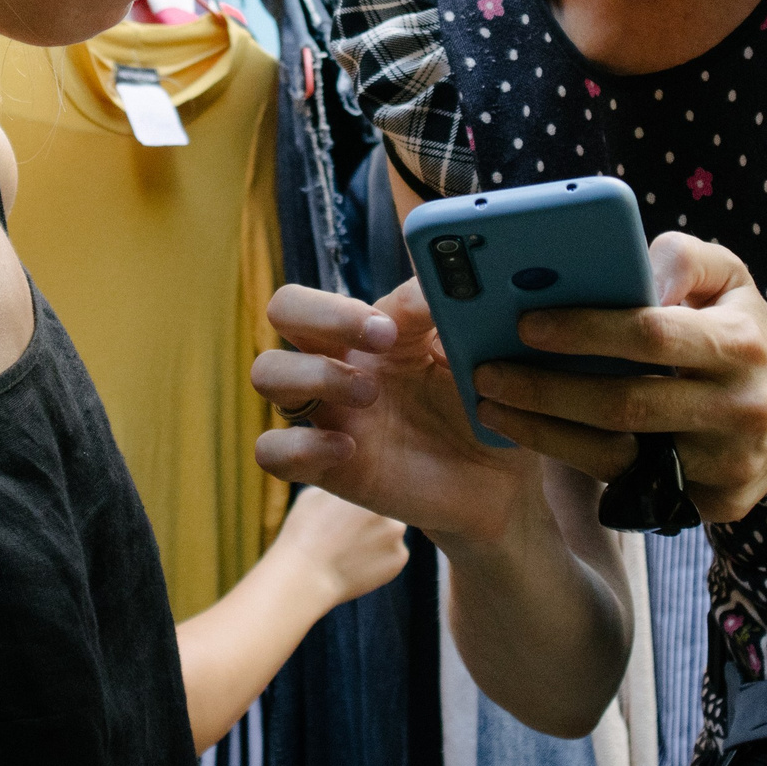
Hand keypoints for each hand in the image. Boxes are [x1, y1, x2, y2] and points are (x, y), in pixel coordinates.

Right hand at [252, 279, 538, 543]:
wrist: (498, 478)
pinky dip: (300, 447)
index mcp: (367, 328)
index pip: (324, 291)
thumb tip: (431, 287)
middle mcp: (337, 361)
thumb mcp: (471, 352)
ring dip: (313, 375)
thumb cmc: (480, 402)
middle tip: (378, 341)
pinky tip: (348, 449)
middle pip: (283, 310)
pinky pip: (273, 452)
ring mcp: (327, 413)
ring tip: (369, 395)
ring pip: (268, 373)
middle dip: (320, 316)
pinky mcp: (328, 466)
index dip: (343, 305)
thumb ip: (448, 313)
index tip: (393, 329)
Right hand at [267, 486, 409, 611]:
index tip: (349, 505)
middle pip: (386, 505)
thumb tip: (350, 481)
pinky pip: (393, 552)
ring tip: (351, 546)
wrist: (306, 576)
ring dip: (379, 535)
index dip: (364, 493)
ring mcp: (396, 532)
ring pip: (391, 529)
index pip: (376, 482)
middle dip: (373, 515)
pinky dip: (380, 557)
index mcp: (368, 484)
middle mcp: (388, 503)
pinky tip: (357, 562)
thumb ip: (341, 485)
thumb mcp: (314, 493)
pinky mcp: (399, 558)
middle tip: (351, 527)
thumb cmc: (304, 532)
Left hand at [470, 232, 766, 522]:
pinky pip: (636, 485)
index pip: (652, 335)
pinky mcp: (717, 503)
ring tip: (494, 407)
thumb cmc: (748, 330)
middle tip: (485, 374)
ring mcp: (728, 464)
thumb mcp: (730, 276)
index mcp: (740, 343)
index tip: (525, 322)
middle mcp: (739, 408)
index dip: (585, 330)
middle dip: (546, 390)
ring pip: (621, 455)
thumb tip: (635, 269)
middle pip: (625, 405)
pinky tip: (539, 437)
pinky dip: (581, 462)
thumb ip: (681, 257)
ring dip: (547, 434)